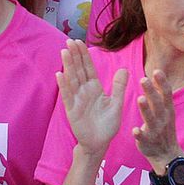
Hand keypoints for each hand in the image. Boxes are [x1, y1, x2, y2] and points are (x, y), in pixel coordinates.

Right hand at [56, 40, 123, 155]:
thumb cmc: (107, 125)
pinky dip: (64, 86)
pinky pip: (68, 96)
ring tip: (64, 52)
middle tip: (69, 41)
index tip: (79, 41)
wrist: (100, 143)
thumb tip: (124, 69)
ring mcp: (77, 100)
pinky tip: (60, 75)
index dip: (83, 55)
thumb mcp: (116, 104)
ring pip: (72, 80)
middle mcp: (84, 91)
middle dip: (74, 56)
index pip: (88, 68)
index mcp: (95, 88)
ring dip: (68, 66)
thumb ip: (119, 87)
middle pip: (78, 70)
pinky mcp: (72, 110)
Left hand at [131, 70, 182, 170]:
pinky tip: (134, 130)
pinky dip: (140, 134)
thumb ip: (160, 93)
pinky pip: (143, 138)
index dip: (162, 82)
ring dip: (146, 109)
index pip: (166, 94)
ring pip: (151, 119)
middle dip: (151, 91)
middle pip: (157, 103)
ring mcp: (156, 131)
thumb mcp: (166, 110)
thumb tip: (157, 72)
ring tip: (140, 98)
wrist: (166, 154)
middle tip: (143, 79)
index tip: (156, 71)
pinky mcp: (147, 142)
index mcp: (167, 110)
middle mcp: (163, 119)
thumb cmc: (163, 127)